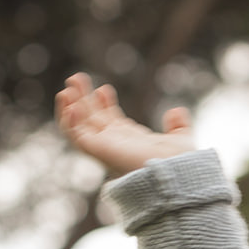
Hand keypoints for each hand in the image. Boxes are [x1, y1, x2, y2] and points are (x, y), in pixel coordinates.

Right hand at [55, 72, 194, 174]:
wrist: (177, 171)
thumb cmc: (180, 163)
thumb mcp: (181, 138)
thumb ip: (178, 124)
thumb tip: (176, 111)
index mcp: (129, 140)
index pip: (109, 120)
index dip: (104, 103)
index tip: (105, 88)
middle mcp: (113, 144)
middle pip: (89, 119)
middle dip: (81, 98)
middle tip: (76, 77)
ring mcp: (103, 147)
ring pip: (76, 126)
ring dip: (68, 107)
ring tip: (67, 89)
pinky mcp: (96, 150)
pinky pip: (74, 135)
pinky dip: (69, 120)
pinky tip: (71, 106)